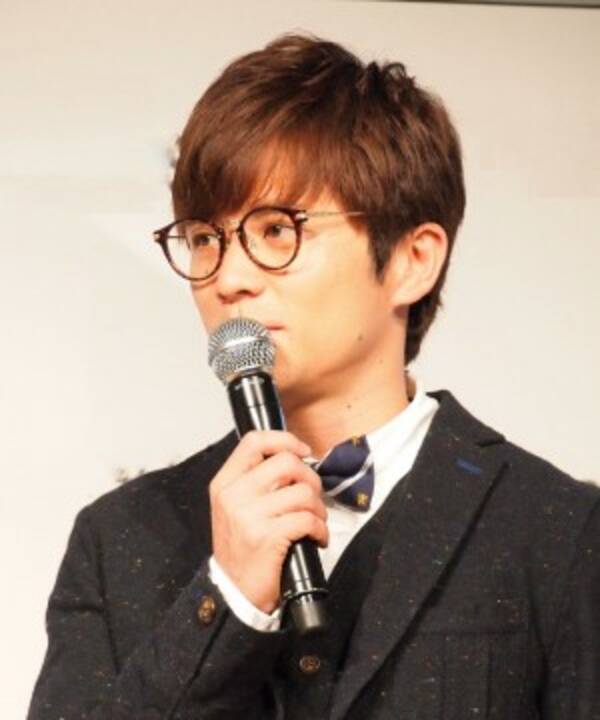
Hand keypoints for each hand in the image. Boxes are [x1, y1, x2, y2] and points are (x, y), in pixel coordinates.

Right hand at [209, 430, 327, 613]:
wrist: (234, 592)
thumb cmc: (241, 548)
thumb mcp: (235, 507)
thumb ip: (256, 480)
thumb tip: (294, 457)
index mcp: (224, 483)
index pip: (254, 441)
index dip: (284, 440)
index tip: (303, 451)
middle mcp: (233, 495)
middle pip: (286, 462)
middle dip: (310, 478)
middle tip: (312, 496)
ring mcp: (249, 516)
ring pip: (303, 492)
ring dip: (318, 508)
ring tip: (314, 521)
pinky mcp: (267, 537)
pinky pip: (308, 519)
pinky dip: (321, 529)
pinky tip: (316, 537)